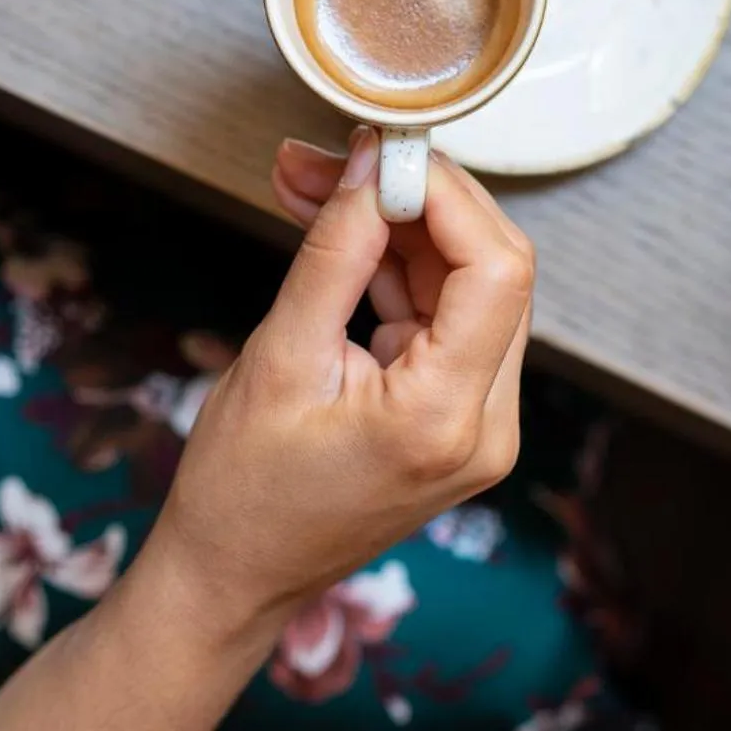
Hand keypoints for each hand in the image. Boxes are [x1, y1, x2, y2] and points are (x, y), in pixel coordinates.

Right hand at [137, 129, 534, 646]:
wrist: (233, 577)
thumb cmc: (242, 492)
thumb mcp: (278, 358)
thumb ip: (334, 254)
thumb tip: (370, 168)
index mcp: (446, 418)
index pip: (496, 269)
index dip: (446, 194)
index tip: (380, 154)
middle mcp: (487, 426)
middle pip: (492, 270)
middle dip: (415, 202)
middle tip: (329, 161)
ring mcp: (480, 426)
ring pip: (467, 287)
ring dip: (397, 230)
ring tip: (309, 187)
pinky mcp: (458, 419)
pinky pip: (445, 319)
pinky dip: (395, 272)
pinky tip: (336, 236)